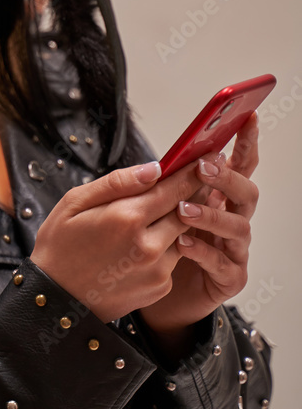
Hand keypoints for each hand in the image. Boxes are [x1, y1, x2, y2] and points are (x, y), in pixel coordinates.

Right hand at [30, 157, 202, 322]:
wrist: (55, 302)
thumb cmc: (59, 246)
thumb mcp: (75, 202)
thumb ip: (117, 182)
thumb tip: (154, 168)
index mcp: (127, 218)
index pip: (173, 189)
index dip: (192, 173)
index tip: (205, 159)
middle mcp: (148, 245)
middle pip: (186, 211)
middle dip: (195, 194)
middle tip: (201, 178)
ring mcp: (157, 269)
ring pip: (182, 235)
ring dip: (179, 221)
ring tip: (168, 211)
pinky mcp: (159, 287)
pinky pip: (172, 258)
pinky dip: (167, 247)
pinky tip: (147, 243)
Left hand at [136, 112, 259, 335]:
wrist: (159, 291)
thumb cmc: (161, 242)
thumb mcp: (163, 206)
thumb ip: (174, 182)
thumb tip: (172, 156)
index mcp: (220, 197)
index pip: (239, 165)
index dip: (246, 142)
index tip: (249, 117)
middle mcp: (233, 220)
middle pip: (246, 193)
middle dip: (228, 177)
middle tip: (204, 167)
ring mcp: (235, 249)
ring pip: (238, 228)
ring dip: (212, 215)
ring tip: (184, 210)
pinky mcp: (229, 278)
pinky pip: (223, 263)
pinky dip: (203, 251)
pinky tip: (183, 243)